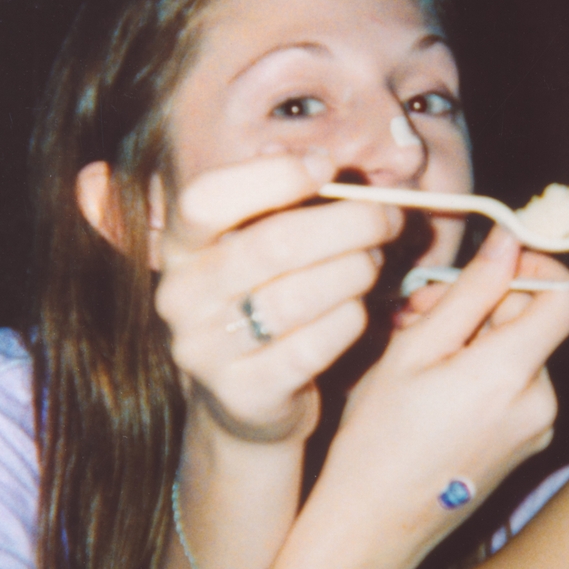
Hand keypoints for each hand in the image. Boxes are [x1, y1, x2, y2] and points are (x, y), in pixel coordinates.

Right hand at [158, 154, 405, 442]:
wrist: (245, 400)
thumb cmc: (266, 301)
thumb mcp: (262, 249)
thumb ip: (289, 207)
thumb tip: (334, 168)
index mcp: (179, 246)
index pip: (207, 198)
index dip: (273, 176)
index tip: (327, 167)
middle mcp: (181, 296)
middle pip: (272, 245)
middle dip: (348, 224)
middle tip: (388, 218)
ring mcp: (205, 349)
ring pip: (298, 297)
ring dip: (355, 271)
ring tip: (375, 262)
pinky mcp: (243, 393)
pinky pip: (313, 346)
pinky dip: (348, 320)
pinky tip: (359, 309)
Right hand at [305, 230, 568, 568]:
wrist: (374, 529)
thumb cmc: (379, 439)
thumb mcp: (413, 350)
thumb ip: (469, 291)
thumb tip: (508, 239)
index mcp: (513, 372)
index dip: (540, 267)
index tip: (495, 265)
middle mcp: (542, 400)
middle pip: (539, 321)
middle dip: (488, 302)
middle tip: (422, 307)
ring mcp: (540, 427)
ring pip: (523, 352)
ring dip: (479, 337)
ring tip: (420, 352)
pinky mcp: (529, 445)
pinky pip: (518, 386)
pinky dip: (485, 372)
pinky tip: (437, 387)